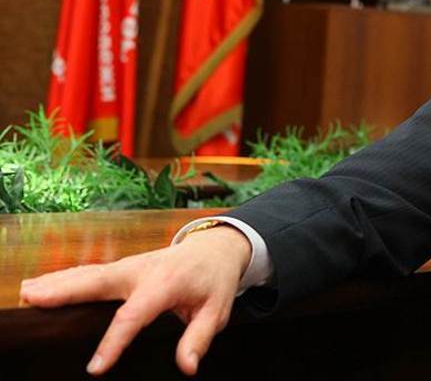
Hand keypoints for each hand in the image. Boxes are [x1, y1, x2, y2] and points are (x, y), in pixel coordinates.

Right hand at [19, 225, 251, 375]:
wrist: (215, 248)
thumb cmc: (214, 280)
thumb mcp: (216, 310)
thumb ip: (199, 338)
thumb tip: (187, 366)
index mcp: (165, 283)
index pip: (135, 315)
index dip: (115, 342)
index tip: (96, 368)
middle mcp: (141, 270)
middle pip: (99, 282)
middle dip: (67, 291)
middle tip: (34, 300)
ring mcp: (128, 266)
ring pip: (88, 274)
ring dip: (56, 282)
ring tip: (27, 293)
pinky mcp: (120, 268)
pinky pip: (88, 273)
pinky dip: (63, 278)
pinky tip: (38, 286)